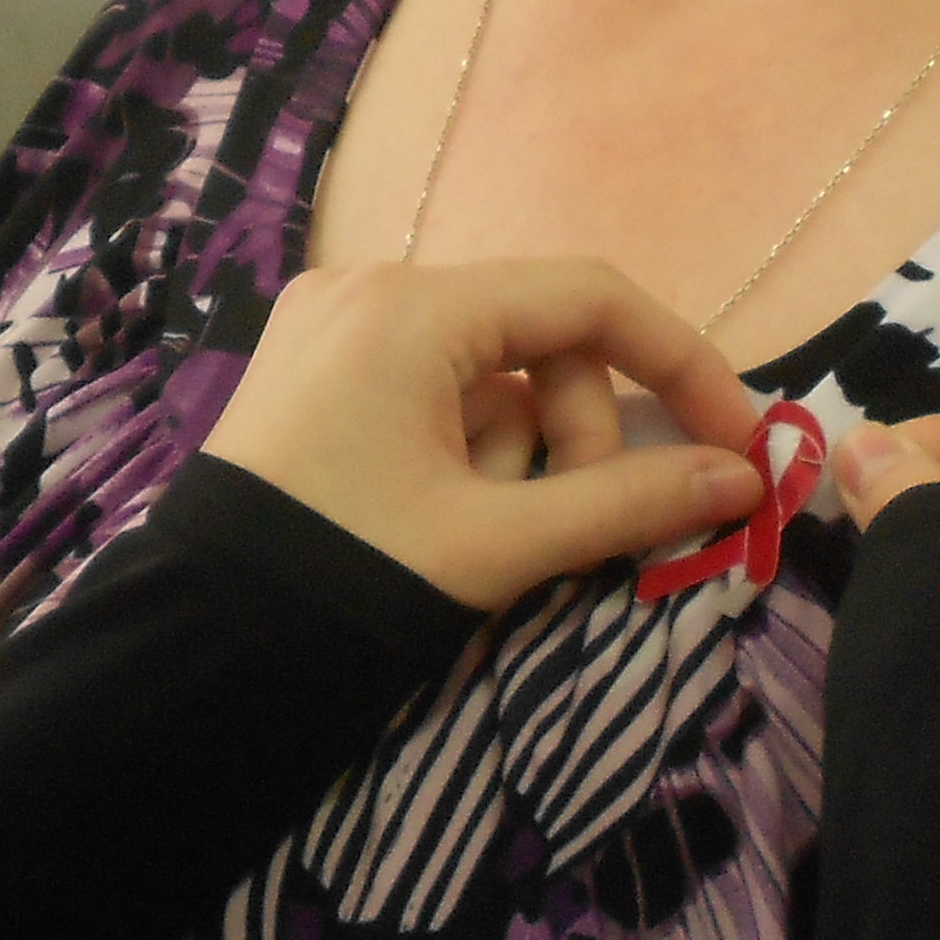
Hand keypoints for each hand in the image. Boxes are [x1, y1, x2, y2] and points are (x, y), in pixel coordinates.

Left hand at [205, 260, 769, 611]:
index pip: (589, 296)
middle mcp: (369, 290)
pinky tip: (443, 518)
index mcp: (410, 308)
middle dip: (580, 432)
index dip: (680, 364)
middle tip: (577, 525)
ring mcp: (334, 328)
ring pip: (490, 372)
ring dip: (522, 451)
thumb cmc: (346, 577)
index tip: (736, 442)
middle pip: (541, 338)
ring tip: (487, 533)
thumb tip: (744, 479)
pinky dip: (469, 450)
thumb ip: (629, 502)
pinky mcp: (316, 373)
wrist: (195, 649)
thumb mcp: (498, 544)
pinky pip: (433, 390)